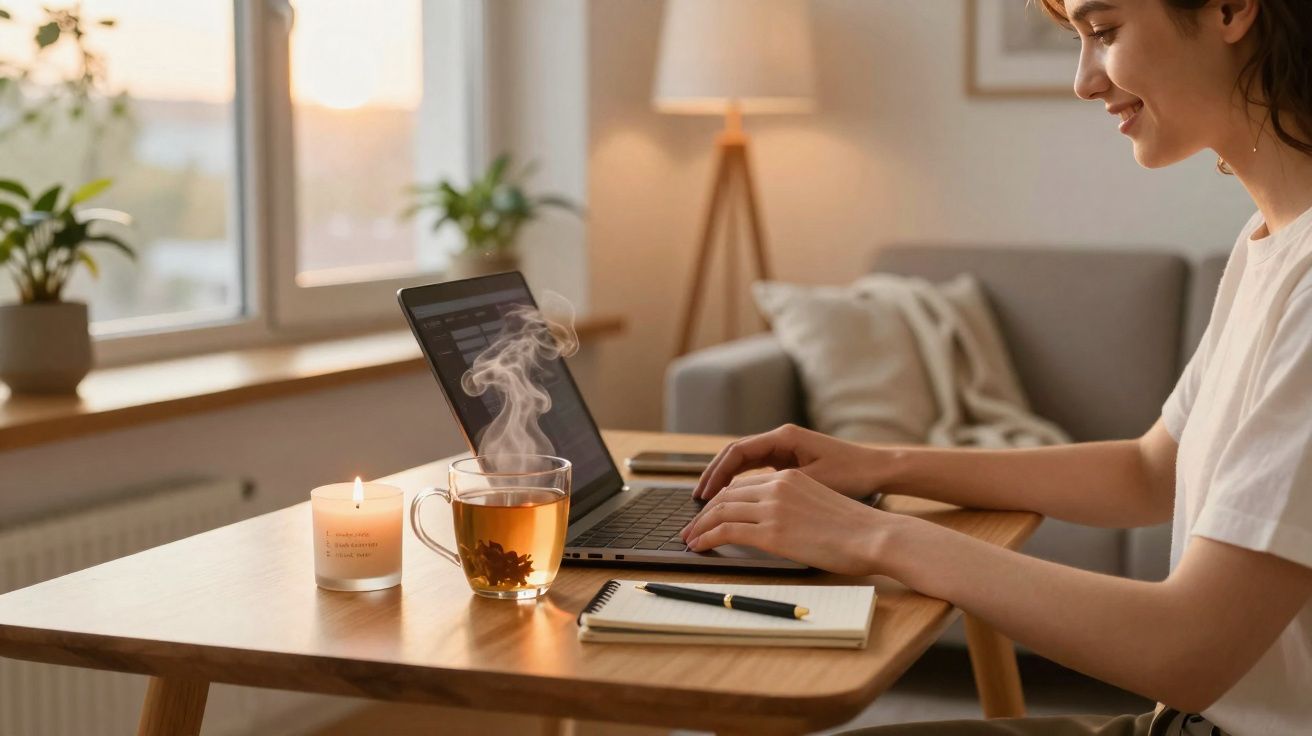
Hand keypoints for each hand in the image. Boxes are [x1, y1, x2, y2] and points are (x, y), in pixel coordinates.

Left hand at [680, 468, 894, 575]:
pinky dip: (707, 538)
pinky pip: (727, 532)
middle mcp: (777, 486)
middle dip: (703, 513)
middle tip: (690, 527)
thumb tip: (776, 524)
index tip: (709, 512)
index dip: (720, 499)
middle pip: (726, 495)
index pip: (742, 484)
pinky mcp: (772, 533)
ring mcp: (773, 509)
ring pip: (721, 512)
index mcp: (789, 477)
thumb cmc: (855, 528)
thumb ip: (793, 506)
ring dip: (700, 526)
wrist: (874, 535)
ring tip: (689, 539)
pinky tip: (699, 547)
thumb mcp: (818, 504)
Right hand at [692, 424, 883, 501]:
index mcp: (784, 438)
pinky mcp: (792, 462)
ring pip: (745, 463)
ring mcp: (786, 449)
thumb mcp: (813, 482)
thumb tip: (743, 499)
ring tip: (709, 503)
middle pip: (736, 455)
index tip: (703, 495)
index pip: (737, 452)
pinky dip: (743, 484)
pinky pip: (758, 470)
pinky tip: (735, 501)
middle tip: (698, 501)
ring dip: (726, 481)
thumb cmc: (853, 475)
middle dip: (714, 477)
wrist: (880, 470)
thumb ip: (778, 488)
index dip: (716, 474)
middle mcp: (782, 439)